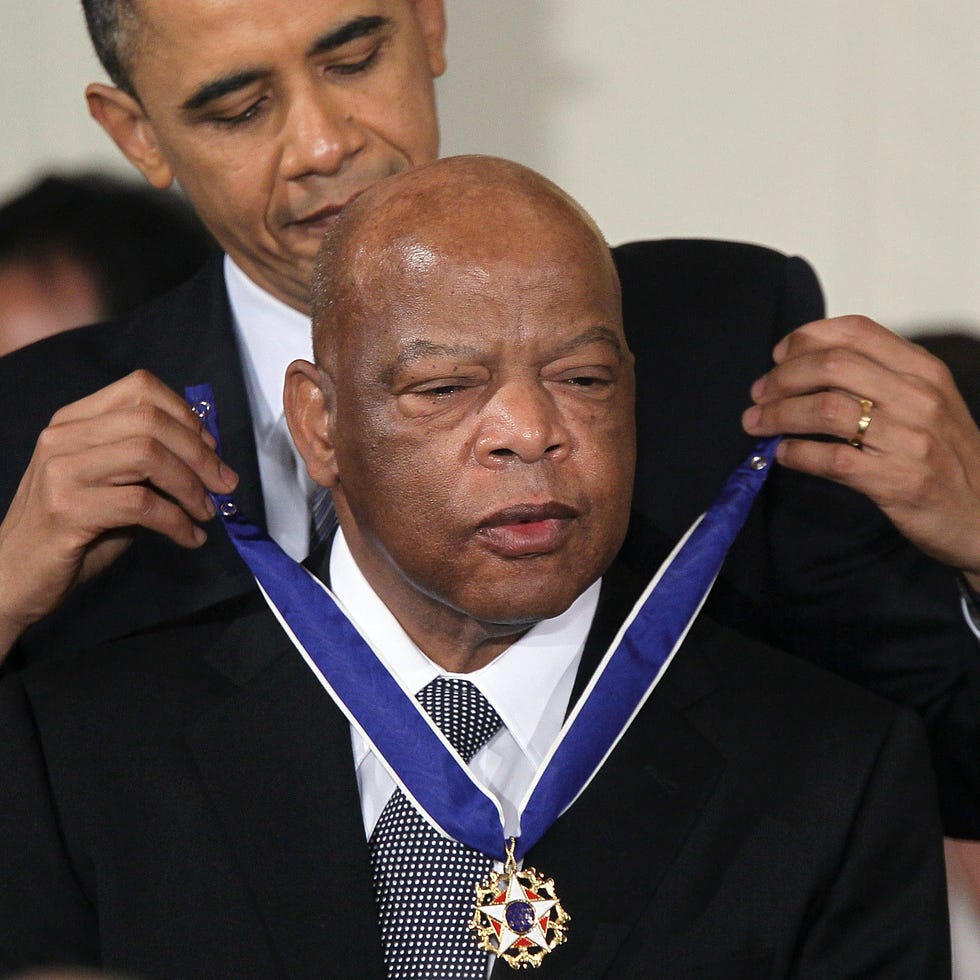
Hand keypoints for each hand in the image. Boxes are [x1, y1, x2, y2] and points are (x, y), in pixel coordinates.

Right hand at [0, 370, 237, 657]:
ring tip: (207, 513)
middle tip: (225, 485)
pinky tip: (190, 538)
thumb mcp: (113, 485)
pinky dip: (177, 522)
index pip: (140, 388)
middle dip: (201, 454)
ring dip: (191, 487)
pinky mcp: (66, 510)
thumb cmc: (73, 530)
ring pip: (148, 456)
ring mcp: (61, 471)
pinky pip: (141, 504)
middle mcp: (64, 436)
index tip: (212, 448)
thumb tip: (209, 455)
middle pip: (151, 421)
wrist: (14, 576)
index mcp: (75, 420)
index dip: (186, 415)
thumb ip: (149, 463)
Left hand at [742, 315, 979, 585]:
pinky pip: (832, 459)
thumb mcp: (926, 403)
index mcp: (923, 370)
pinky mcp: (897, 480)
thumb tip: (807, 366)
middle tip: (758, 395)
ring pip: (825, 409)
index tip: (777, 356)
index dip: (806, 338)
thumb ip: (879, 379)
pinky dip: (797, 453)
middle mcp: (919, 397)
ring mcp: (910, 439)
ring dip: (779, 414)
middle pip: (831, 366)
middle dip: (782, 378)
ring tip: (756, 424)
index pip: (856, 331)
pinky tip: (782, 454)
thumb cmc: (944, 456)